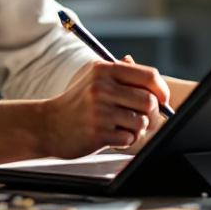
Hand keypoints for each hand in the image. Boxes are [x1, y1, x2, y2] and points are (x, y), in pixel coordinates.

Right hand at [42, 57, 171, 158]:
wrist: (47, 124)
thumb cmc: (77, 103)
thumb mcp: (95, 80)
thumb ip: (124, 76)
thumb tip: (155, 83)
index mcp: (105, 70)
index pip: (149, 76)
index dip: (161, 89)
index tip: (163, 99)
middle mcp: (102, 88)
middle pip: (149, 101)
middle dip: (150, 113)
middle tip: (140, 117)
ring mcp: (100, 111)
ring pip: (141, 122)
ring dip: (136, 128)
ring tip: (121, 126)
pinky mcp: (98, 133)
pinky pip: (129, 138)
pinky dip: (125, 139)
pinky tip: (111, 135)